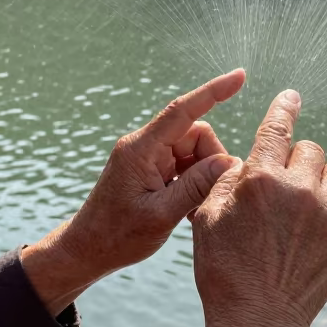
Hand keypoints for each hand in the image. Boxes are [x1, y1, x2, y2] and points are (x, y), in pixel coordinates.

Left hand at [21, 69, 245, 314]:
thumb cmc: (117, 236)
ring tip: (195, 209)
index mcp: (141, 150)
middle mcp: (144, 146)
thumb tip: (228, 163)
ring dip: (203, 176)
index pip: (182, 111)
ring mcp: (147, 158)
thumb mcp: (161, 216)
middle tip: (213, 194)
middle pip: (195, 134)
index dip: (213, 92)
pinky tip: (189, 209)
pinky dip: (194, 183)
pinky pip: (184, 165)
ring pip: (193, 151)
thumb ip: (195, 187)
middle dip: (211, 160)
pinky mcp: (150, 170)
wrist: (87, 250)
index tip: (239, 76)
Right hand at [190, 89, 326, 326]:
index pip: (277, 128)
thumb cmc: (224, 270)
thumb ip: (226, 181)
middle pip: (311, 149)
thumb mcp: (207, 219)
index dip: (285, 107)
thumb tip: (244, 161)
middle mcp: (299, 189)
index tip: (292, 96)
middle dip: (297, 161)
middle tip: (282, 186)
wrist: (259, 321)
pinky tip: (318, 230)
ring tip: (305, 204)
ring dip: (322, 181)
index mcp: (261, 179)